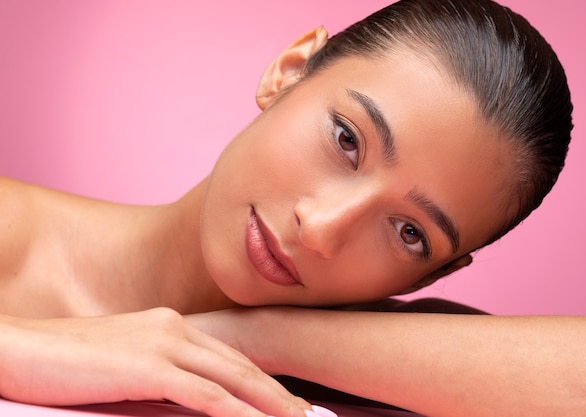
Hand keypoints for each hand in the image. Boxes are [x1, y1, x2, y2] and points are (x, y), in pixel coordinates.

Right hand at [0, 308, 309, 416]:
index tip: (288, 403)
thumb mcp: (124, 364)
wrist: (19, 347)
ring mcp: (164, 344)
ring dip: (269, 405)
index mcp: (173, 326)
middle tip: (310, 416)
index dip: (264, 382)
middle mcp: (176, 329)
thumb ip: (159, 373)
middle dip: (278, 395)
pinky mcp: (148, 367)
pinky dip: (235, 413)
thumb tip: (186, 395)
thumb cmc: (67, 359)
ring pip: (232, 380)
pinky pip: (204, 395)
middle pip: (242, 367)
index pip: (230, 358)